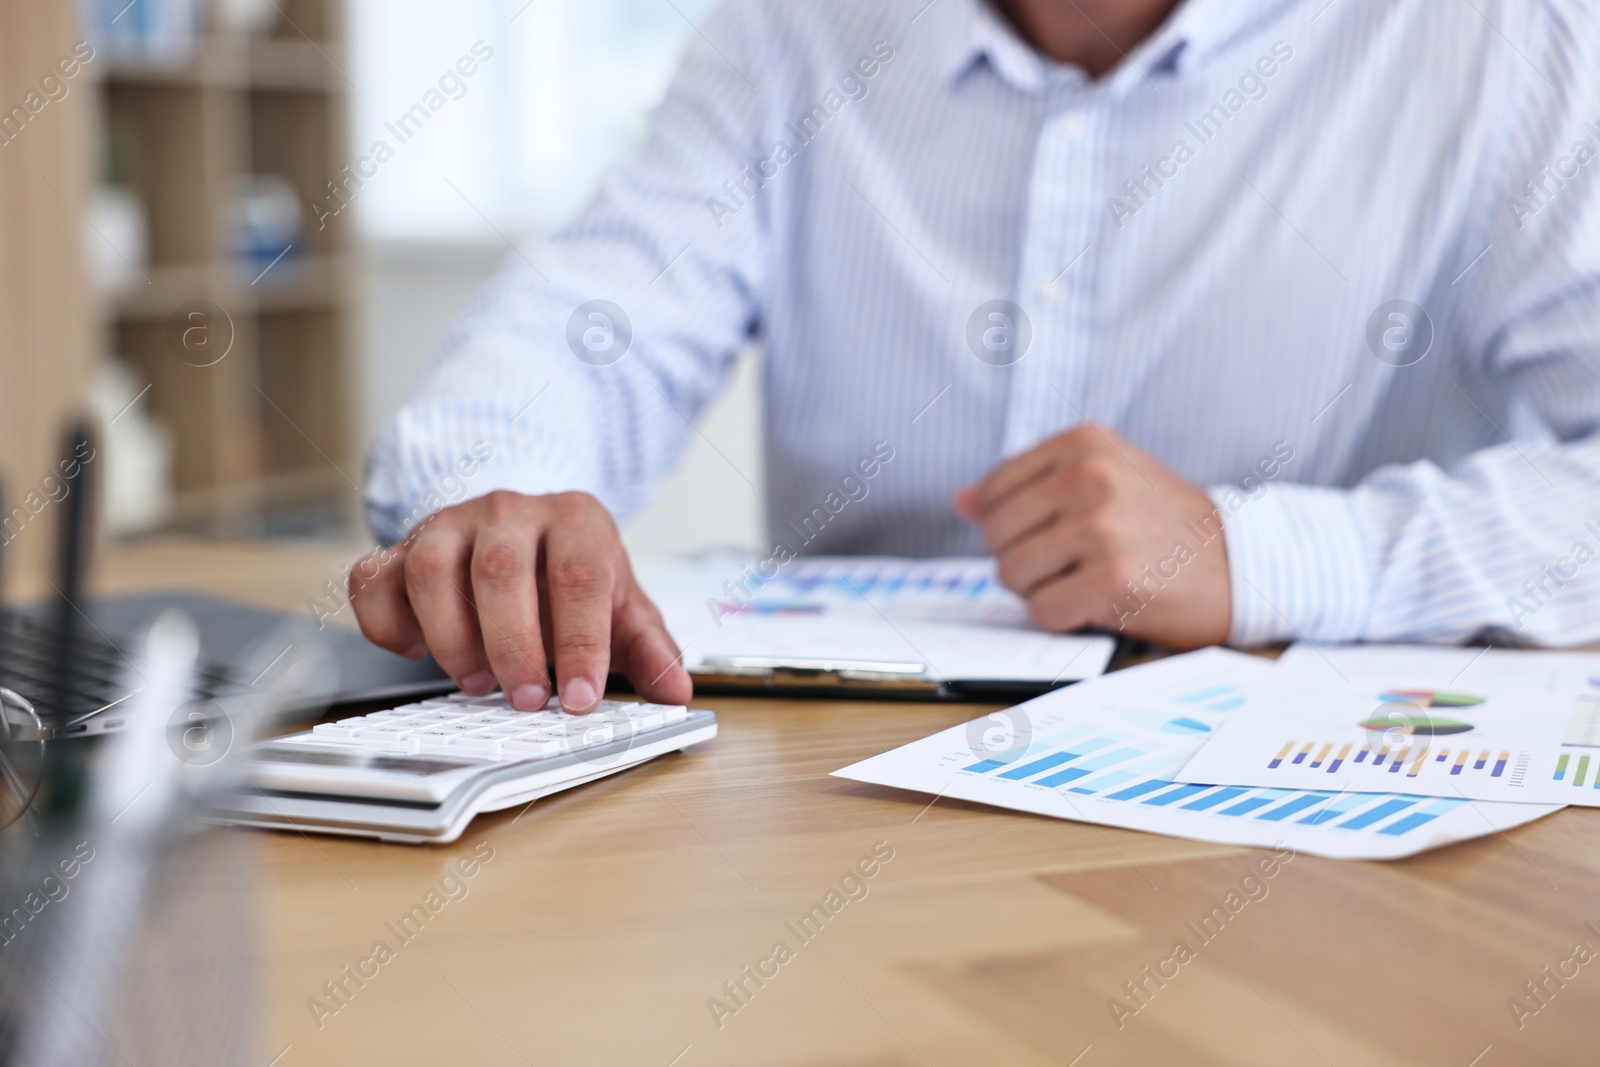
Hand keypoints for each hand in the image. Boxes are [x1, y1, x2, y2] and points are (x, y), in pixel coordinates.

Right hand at [349, 491, 691, 712]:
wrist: (526, 532)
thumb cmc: (572, 575)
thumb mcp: (622, 606)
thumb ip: (649, 648)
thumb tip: (676, 692)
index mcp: (575, 519)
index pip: (579, 575)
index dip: (579, 642)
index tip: (578, 698)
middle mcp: (509, 511)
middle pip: (501, 571)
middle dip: (512, 645)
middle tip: (523, 700)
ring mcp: (448, 523)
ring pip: (431, 569)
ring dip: (451, 637)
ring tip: (477, 683)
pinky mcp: (399, 547)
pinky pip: (374, 579)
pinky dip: (386, 623)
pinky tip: (415, 652)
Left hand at [953, 425, 1230, 648]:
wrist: (1237, 564)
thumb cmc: (1160, 524)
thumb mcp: (1100, 481)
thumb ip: (1028, 487)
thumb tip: (960, 500)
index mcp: (1083, 443)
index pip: (994, 491)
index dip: (1011, 525)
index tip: (1055, 533)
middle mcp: (1091, 476)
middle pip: (997, 535)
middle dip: (1024, 559)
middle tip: (1074, 562)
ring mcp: (1101, 526)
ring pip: (1012, 574)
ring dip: (1041, 590)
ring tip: (1086, 579)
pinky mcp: (1111, 577)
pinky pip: (1043, 610)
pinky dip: (1062, 617)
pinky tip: (1097, 603)